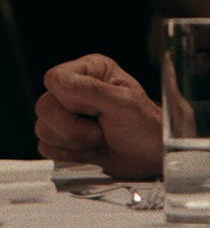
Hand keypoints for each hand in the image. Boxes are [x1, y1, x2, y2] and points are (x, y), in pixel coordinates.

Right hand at [35, 55, 163, 178]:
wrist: (148, 157)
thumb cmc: (145, 126)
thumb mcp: (124, 104)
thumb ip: (92, 90)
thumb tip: (59, 81)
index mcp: (92, 70)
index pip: (55, 78)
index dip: (71, 99)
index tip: (97, 109)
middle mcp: (75, 89)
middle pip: (44, 106)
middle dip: (73, 126)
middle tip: (101, 128)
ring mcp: (66, 114)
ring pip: (42, 129)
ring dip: (74, 141)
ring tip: (100, 138)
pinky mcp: (62, 138)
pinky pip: (46, 148)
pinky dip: (71, 155)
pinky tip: (91, 150)